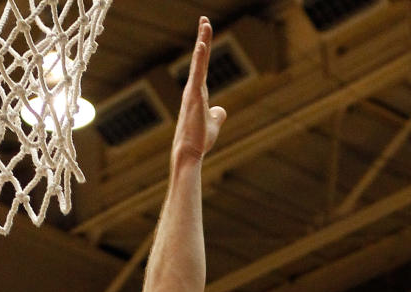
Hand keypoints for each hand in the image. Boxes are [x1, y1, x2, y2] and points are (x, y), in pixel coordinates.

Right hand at [173, 17, 226, 162]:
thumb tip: (221, 110)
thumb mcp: (213, 125)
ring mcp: (193, 92)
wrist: (189, 153)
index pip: (203, 66)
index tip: (205, 32)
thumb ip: (217, 115)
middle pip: (200, 59)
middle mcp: (194, 89)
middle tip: (205, 18)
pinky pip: (198, 74)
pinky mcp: (194, 97)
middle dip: (203, 38)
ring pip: (199, 63)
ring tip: (205, 23)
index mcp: (198, 93)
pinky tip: (201, 45)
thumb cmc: (198, 140)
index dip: (204, 49)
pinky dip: (199, 59)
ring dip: (202, 42)